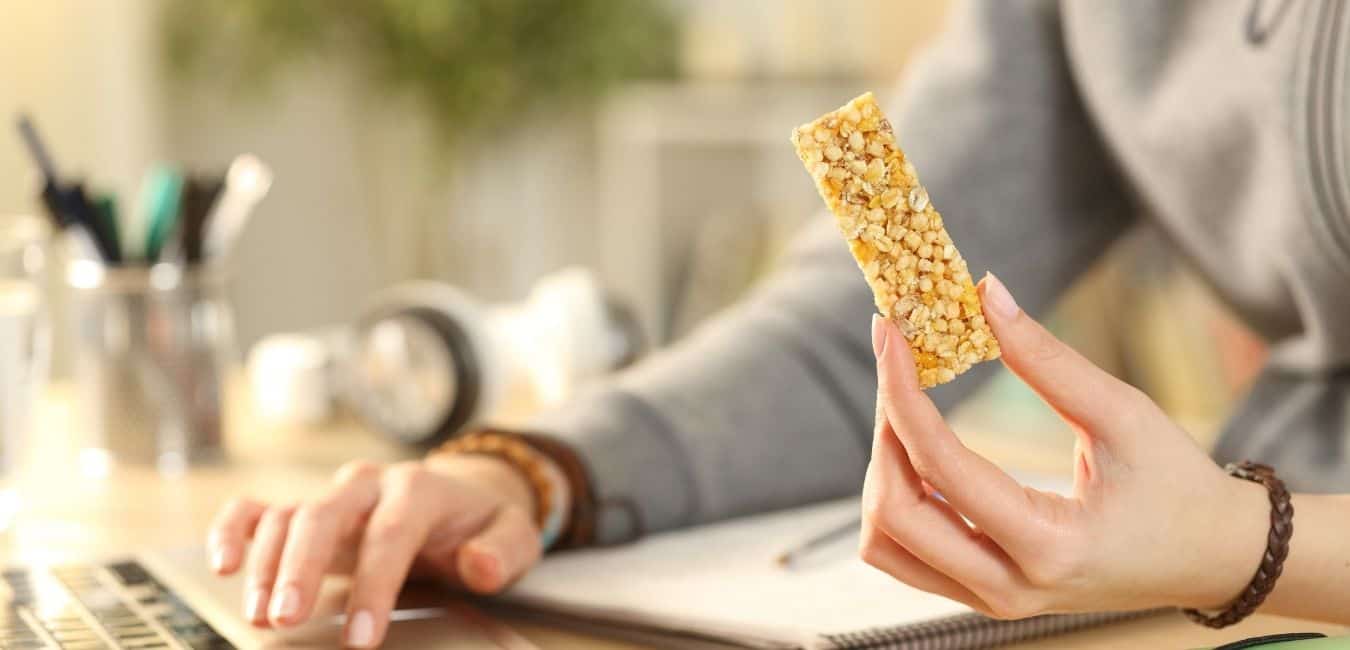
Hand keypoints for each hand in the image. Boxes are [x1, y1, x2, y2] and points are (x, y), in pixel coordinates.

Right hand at [207, 455, 542, 646]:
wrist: (461, 500)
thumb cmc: (480, 526)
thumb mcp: (512, 537)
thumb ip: (502, 551)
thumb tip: (477, 564)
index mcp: (419, 488)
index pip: (391, 533)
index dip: (374, 584)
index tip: (359, 636)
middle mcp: (369, 485)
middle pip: (324, 514)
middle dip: (302, 567)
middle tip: (287, 619)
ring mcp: (332, 495)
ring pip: (288, 515)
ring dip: (269, 565)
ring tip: (262, 615)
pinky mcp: (306, 510)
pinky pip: (258, 509)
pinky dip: (233, 530)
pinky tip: (222, 563)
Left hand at [860, 273, 1268, 618]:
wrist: (1213, 558)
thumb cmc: (1179, 486)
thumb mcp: (1125, 414)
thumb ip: (1048, 359)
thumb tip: (986, 293)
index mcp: (1049, 545)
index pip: (938, 466)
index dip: (901, 391)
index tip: (889, 334)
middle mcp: (1010, 587)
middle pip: (893, 515)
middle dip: (883, 432)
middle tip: (895, 365)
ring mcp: (993, 600)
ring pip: (886, 544)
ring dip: (881, 472)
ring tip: (907, 409)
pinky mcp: (984, 595)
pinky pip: (906, 554)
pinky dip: (895, 500)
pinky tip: (918, 450)